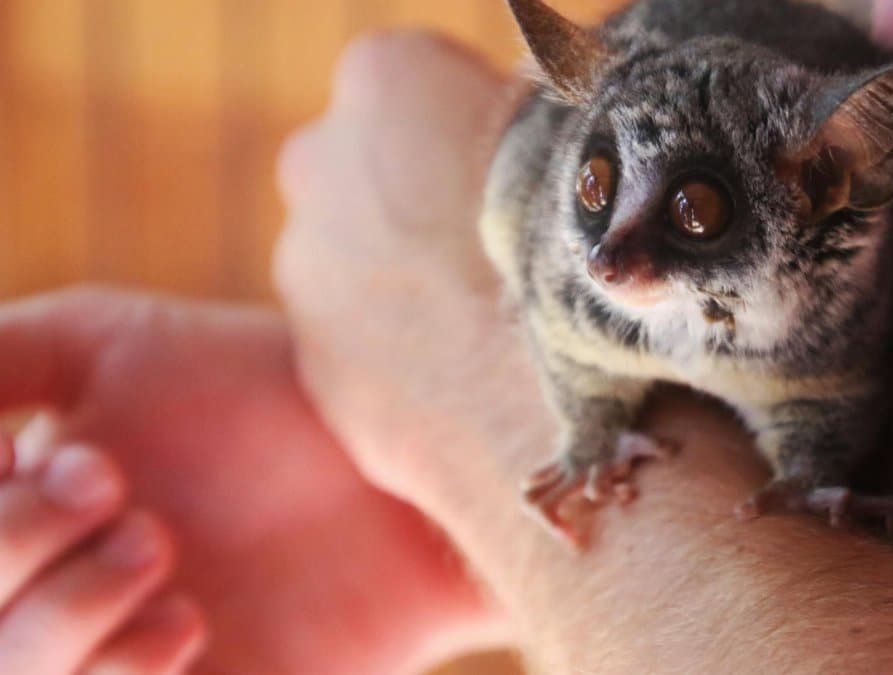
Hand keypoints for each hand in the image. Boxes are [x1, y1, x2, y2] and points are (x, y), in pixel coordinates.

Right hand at [0, 288, 507, 673]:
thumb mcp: (103, 342)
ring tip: (161, 548)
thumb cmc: (259, 392)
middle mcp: (55, 597)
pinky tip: (189, 624)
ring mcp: (119, 661)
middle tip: (118, 488)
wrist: (397, 465)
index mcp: (21, 522)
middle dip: (13, 548)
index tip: (63, 459)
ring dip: (64, 619)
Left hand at [275, 31, 540, 509]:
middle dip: (414, 202)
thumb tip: (514, 137)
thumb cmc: (584, 263)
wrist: (553, 406)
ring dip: (403, 283)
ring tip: (484, 322)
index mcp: (386, 83)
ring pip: (355, 261)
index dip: (471, 130)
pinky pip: (359, 345)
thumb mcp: (571, 147)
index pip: (420, 86)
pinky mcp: (314, 364)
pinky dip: (402, 356)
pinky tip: (464, 373)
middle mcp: (320, 164)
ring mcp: (305, 270)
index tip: (513, 176)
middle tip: (492, 249)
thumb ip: (513, 125)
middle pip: (369, 171)